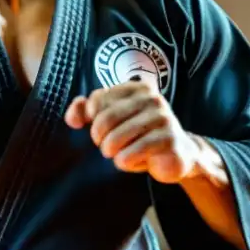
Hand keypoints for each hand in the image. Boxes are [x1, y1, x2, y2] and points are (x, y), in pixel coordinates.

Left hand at [64, 80, 201, 183]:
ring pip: (117, 138)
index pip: (98, 99)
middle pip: (105, 119)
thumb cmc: (140, 136)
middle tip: (106, 147)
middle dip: (100, 138)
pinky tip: (129, 161)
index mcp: (136, 89)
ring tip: (118, 155)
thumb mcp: (113, 122)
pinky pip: (133, 152)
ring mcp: (162, 117)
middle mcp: (151, 98)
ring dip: (112, 152)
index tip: (100, 131)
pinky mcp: (169, 139)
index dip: (92, 120)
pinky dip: (125, 161)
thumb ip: (87, 113)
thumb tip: (72, 118)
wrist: (177, 154)